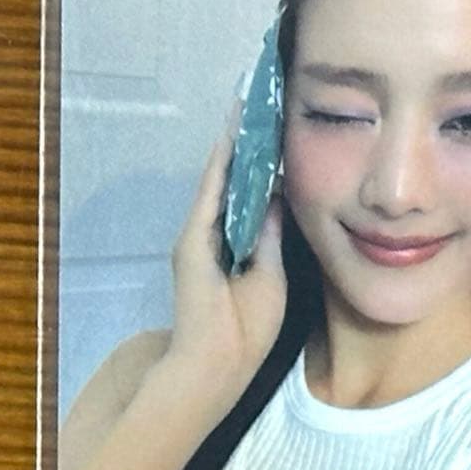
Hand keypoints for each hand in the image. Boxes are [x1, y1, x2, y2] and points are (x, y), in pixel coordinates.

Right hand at [164, 134, 286, 421]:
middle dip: (247, 150)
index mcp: (237, 248)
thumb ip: (270, 236)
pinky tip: (232, 136)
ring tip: (246, 110)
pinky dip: (221, 163)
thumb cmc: (249, 329)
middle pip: (233, 184)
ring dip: (233, 147)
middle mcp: (215, 236)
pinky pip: (210, 191)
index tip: (276, 137)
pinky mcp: (192, 237)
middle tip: (259, 109)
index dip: (262, 169)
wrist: (218, 360)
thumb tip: (278, 198)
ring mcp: (200, 235)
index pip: (250, 199)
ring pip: (220, 181)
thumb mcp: (272, 275)